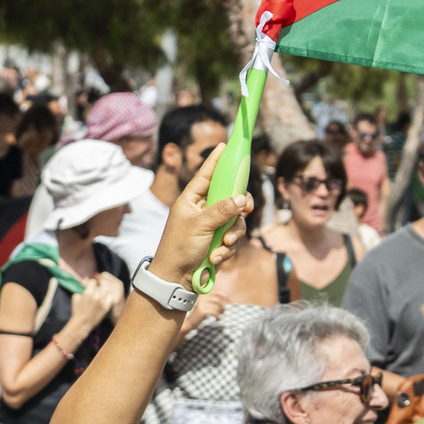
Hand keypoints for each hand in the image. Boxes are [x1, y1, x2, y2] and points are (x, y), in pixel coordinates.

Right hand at [66, 272, 123, 336]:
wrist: (83, 324)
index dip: (90, 283)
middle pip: (99, 285)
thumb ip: (81, 286)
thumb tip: (86, 279)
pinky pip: (110, 296)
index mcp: (88, 293)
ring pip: (105, 290)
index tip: (89, 287)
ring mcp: (103, 302)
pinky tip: (103, 299)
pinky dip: (107, 296)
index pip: (93, 281)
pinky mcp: (107, 306)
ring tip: (98, 296)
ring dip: (101, 291)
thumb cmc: (77, 310)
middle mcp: (97, 296)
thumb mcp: (76, 296)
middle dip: (96, 287)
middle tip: (93, 292)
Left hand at [149, 142, 251, 287]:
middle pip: (230, 197)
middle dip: (239, 207)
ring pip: (236, 221)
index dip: (216, 160)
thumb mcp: (201, 226)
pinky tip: (215, 259)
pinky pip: (233, 239)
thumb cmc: (179, 249)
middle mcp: (202, 210)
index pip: (206, 175)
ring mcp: (211, 226)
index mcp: (191, 200)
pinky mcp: (218, 242)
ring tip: (222, 247)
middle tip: (248, 209)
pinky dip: (227, 250)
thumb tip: (243, 198)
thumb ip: (222, 210)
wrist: (175, 280)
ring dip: (233, 236)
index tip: (224, 144)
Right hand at [181, 287, 228, 335]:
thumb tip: (230, 300)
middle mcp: (202, 296)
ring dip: (221, 312)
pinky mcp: (201, 310)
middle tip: (223, 312)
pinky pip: (214, 312)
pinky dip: (218, 316)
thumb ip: (217, 301)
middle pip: (219, 300)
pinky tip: (217, 319)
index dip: (226, 297)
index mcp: (205, 294)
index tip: (231, 302)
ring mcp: (201, 303)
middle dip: (223, 306)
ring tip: (219, 316)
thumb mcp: (209, 304)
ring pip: (217, 306)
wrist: (191, 322)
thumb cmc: (202, 313)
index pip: (218, 293)